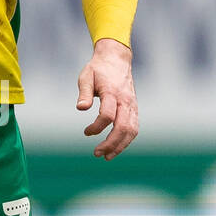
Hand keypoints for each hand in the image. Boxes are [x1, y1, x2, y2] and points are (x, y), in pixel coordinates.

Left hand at [76, 38, 138, 159]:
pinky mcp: (134, 108)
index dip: (97, 127)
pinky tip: (116, 148)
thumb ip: (84, 92)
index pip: (108, 115)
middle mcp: (125, 100)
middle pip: (123, 127)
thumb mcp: (86, 76)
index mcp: (112, 92)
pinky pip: (134, 127)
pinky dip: (126, 140)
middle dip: (111, 144)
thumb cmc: (98, 69)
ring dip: (120, 146)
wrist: (116, 59)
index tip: (86, 132)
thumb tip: (81, 108)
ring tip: (107, 156)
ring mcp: (132, 105)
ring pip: (131, 130)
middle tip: (97, 153)